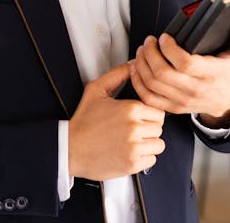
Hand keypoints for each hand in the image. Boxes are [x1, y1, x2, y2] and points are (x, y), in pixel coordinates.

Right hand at [68, 63, 165, 180]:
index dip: (150, 114)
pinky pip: (152, 160)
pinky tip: (131, 152)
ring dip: (149, 143)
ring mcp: (134, 147)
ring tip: (134, 141)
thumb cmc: (83, 121)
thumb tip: (133, 65)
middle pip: (160, 128)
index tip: (140, 118)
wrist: (69, 148)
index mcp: (131, 109)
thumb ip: (117, 74)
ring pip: (159, 144)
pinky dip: (144, 158)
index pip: (159, 111)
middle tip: (135, 129)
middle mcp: (134, 128)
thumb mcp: (96, 90)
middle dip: (149, 128)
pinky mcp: (132, 164)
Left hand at [130, 15, 229, 128]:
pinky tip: (136, 68)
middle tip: (148, 41)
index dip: (170, 49)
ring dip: (142, 65)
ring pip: (152, 85)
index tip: (164, 37)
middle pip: (163, 74)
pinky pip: (148, 98)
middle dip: (150, 54)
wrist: (227, 102)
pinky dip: (138, 83)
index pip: (185, 63)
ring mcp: (182, 101)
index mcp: (210, 74)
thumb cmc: (229, 72)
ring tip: (142, 50)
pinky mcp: (172, 108)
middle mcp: (195, 89)